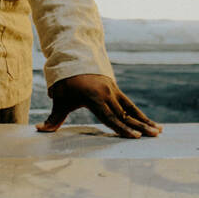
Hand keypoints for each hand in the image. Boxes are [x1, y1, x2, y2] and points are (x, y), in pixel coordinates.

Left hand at [36, 73, 161, 138]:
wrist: (72, 60)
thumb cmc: (64, 84)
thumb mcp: (59, 100)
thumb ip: (53, 118)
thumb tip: (38, 130)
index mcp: (94, 98)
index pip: (110, 117)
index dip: (122, 128)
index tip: (135, 137)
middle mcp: (106, 93)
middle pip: (124, 114)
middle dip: (139, 126)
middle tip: (152, 136)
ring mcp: (113, 90)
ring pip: (131, 109)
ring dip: (145, 120)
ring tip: (159, 131)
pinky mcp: (115, 89)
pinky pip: (130, 103)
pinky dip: (140, 114)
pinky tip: (152, 123)